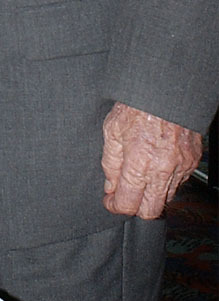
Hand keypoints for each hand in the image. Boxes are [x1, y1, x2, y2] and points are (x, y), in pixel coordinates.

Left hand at [101, 101, 202, 218]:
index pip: (128, 203)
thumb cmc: (136, 106)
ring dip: (151, 194)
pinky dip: (166, 181)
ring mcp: (180, 167)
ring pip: (166, 198)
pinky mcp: (191, 161)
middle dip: (135, 207)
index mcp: (139, 162)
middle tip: (124, 195)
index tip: (110, 201)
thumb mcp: (112, 130)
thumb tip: (110, 187)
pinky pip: (179, 183)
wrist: (164, 90)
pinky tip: (155, 166)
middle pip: (150, 211)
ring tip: (140, 176)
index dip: (115, 206)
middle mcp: (162, 169)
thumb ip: (110, 163)